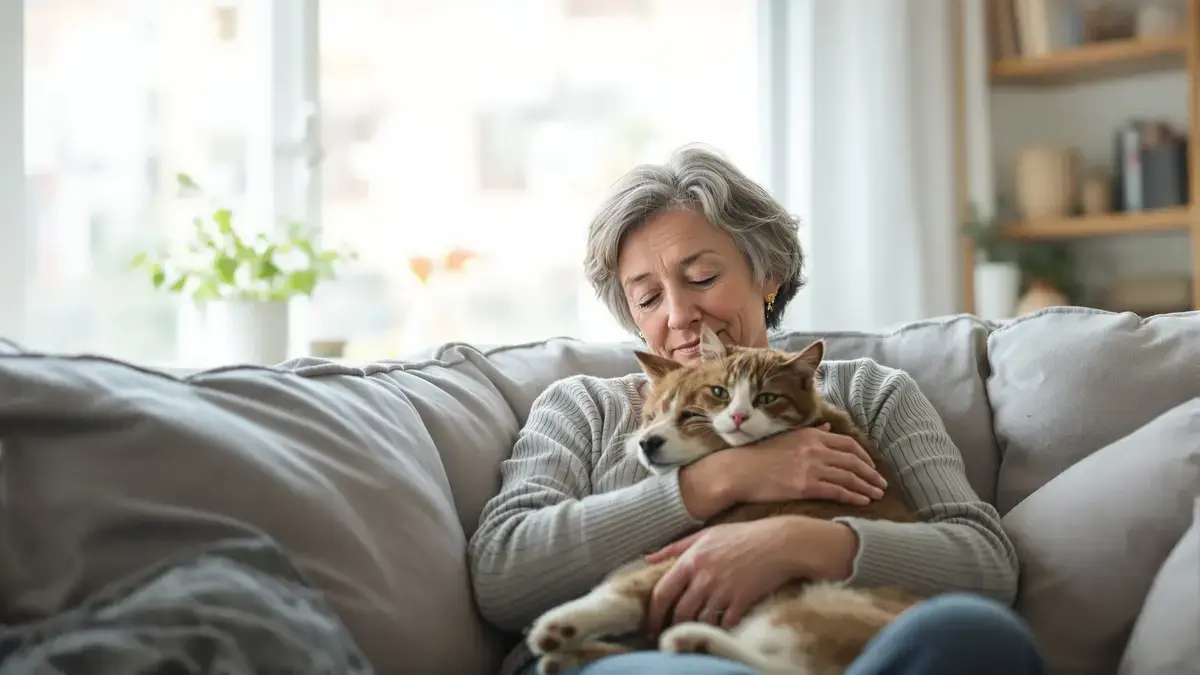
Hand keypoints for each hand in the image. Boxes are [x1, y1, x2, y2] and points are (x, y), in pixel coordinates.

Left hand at [643, 518, 798, 634]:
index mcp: (691, 560)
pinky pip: (725, 623)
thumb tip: (648, 558)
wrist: (779, 543)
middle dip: (673, 625)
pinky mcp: (742, 601)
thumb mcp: (705, 535)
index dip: (653, 612)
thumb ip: (675, 547)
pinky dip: (721, 627)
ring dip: (697, 625)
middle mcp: (704, 577)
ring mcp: (723, 591)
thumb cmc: (741, 536)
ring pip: (701, 619)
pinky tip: (721, 623)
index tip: (652, 622)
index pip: (662, 592)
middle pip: (680, 611)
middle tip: (672, 631)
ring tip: (696, 627)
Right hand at [726, 423, 886, 505]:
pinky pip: (838, 491)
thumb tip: (829, 428)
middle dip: (871, 473)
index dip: (864, 456)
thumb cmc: (760, 455)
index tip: (871, 466)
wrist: (739, 470)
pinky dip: (854, 496)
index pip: (848, 443)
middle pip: (854, 460)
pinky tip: (862, 502)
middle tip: (882, 484)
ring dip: (867, 486)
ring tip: (878, 495)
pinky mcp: (806, 486)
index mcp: (812, 435)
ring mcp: (812, 467)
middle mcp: (815, 449)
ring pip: (849, 476)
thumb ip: (812, 433)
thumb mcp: (788, 437)